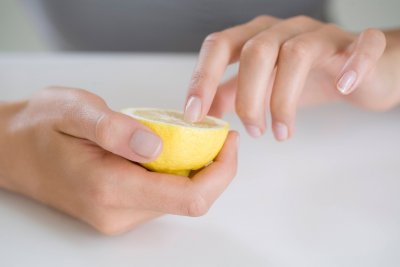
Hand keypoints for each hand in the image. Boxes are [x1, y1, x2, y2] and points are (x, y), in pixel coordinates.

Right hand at [0, 87, 237, 234]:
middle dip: (212, 167)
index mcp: (109, 187)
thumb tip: (157, 146)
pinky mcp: (118, 210)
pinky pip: (162, 194)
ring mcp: (118, 215)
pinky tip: (168, 147)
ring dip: (194, 168)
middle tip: (213, 131)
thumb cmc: (38, 127)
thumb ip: (114, 129)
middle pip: (190, 200)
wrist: (12, 150)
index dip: (220, 171)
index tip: (227, 140)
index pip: (189, 196)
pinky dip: (175, 171)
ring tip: (189, 135)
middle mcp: (117, 212)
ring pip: (178, 198)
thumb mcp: (73, 111)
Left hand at [184, 15, 399, 140]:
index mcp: (256, 37)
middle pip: (256, 51)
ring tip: (282, 133)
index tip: (194, 114)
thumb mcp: (261, 86)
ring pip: (297, 53)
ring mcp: (321, 34)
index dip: (202, 77)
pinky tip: (343, 89)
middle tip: (253, 132)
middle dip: (248, 97)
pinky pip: (362, 45)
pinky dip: (353, 65)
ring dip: (285, 99)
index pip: (220, 45)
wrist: (358, 71)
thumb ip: (231, 92)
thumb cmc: (306, 78)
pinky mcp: (357, 45)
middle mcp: (284, 30)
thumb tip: (203, 110)